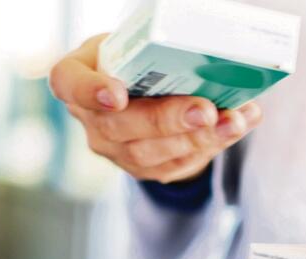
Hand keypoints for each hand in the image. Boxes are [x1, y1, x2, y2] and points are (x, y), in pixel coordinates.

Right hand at [49, 34, 261, 182]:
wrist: (142, 93)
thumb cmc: (136, 59)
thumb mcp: (134, 43)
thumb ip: (155, 47)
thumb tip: (211, 51)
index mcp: (76, 76)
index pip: (69, 83)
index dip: (90, 91)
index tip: (117, 96)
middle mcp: (90, 118)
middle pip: (120, 125)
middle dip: (167, 120)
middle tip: (205, 111)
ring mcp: (114, 149)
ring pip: (151, 153)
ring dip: (198, 138)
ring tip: (233, 121)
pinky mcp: (143, 168)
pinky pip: (176, 164)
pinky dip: (211, 144)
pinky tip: (237, 126)